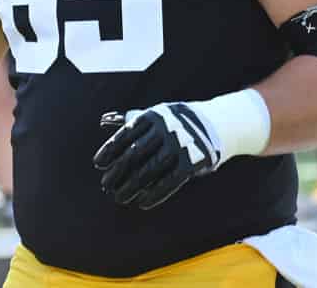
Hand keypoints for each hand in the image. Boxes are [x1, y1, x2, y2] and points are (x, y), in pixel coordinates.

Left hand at [93, 104, 219, 209]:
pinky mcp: (192, 162)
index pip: (125, 135)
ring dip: (131, 187)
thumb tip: (104, 119)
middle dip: (117, 171)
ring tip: (119, 197)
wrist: (218, 124)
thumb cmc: (178, 121)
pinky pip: (168, 181)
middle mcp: (164, 129)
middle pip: (133, 154)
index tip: (98, 164)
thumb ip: (132, 119)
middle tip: (105, 185)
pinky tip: (142, 203)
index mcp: (152, 116)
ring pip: (148, 170)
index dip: (109, 150)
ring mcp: (178, 145)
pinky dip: (154, 194)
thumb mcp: (158, 114)